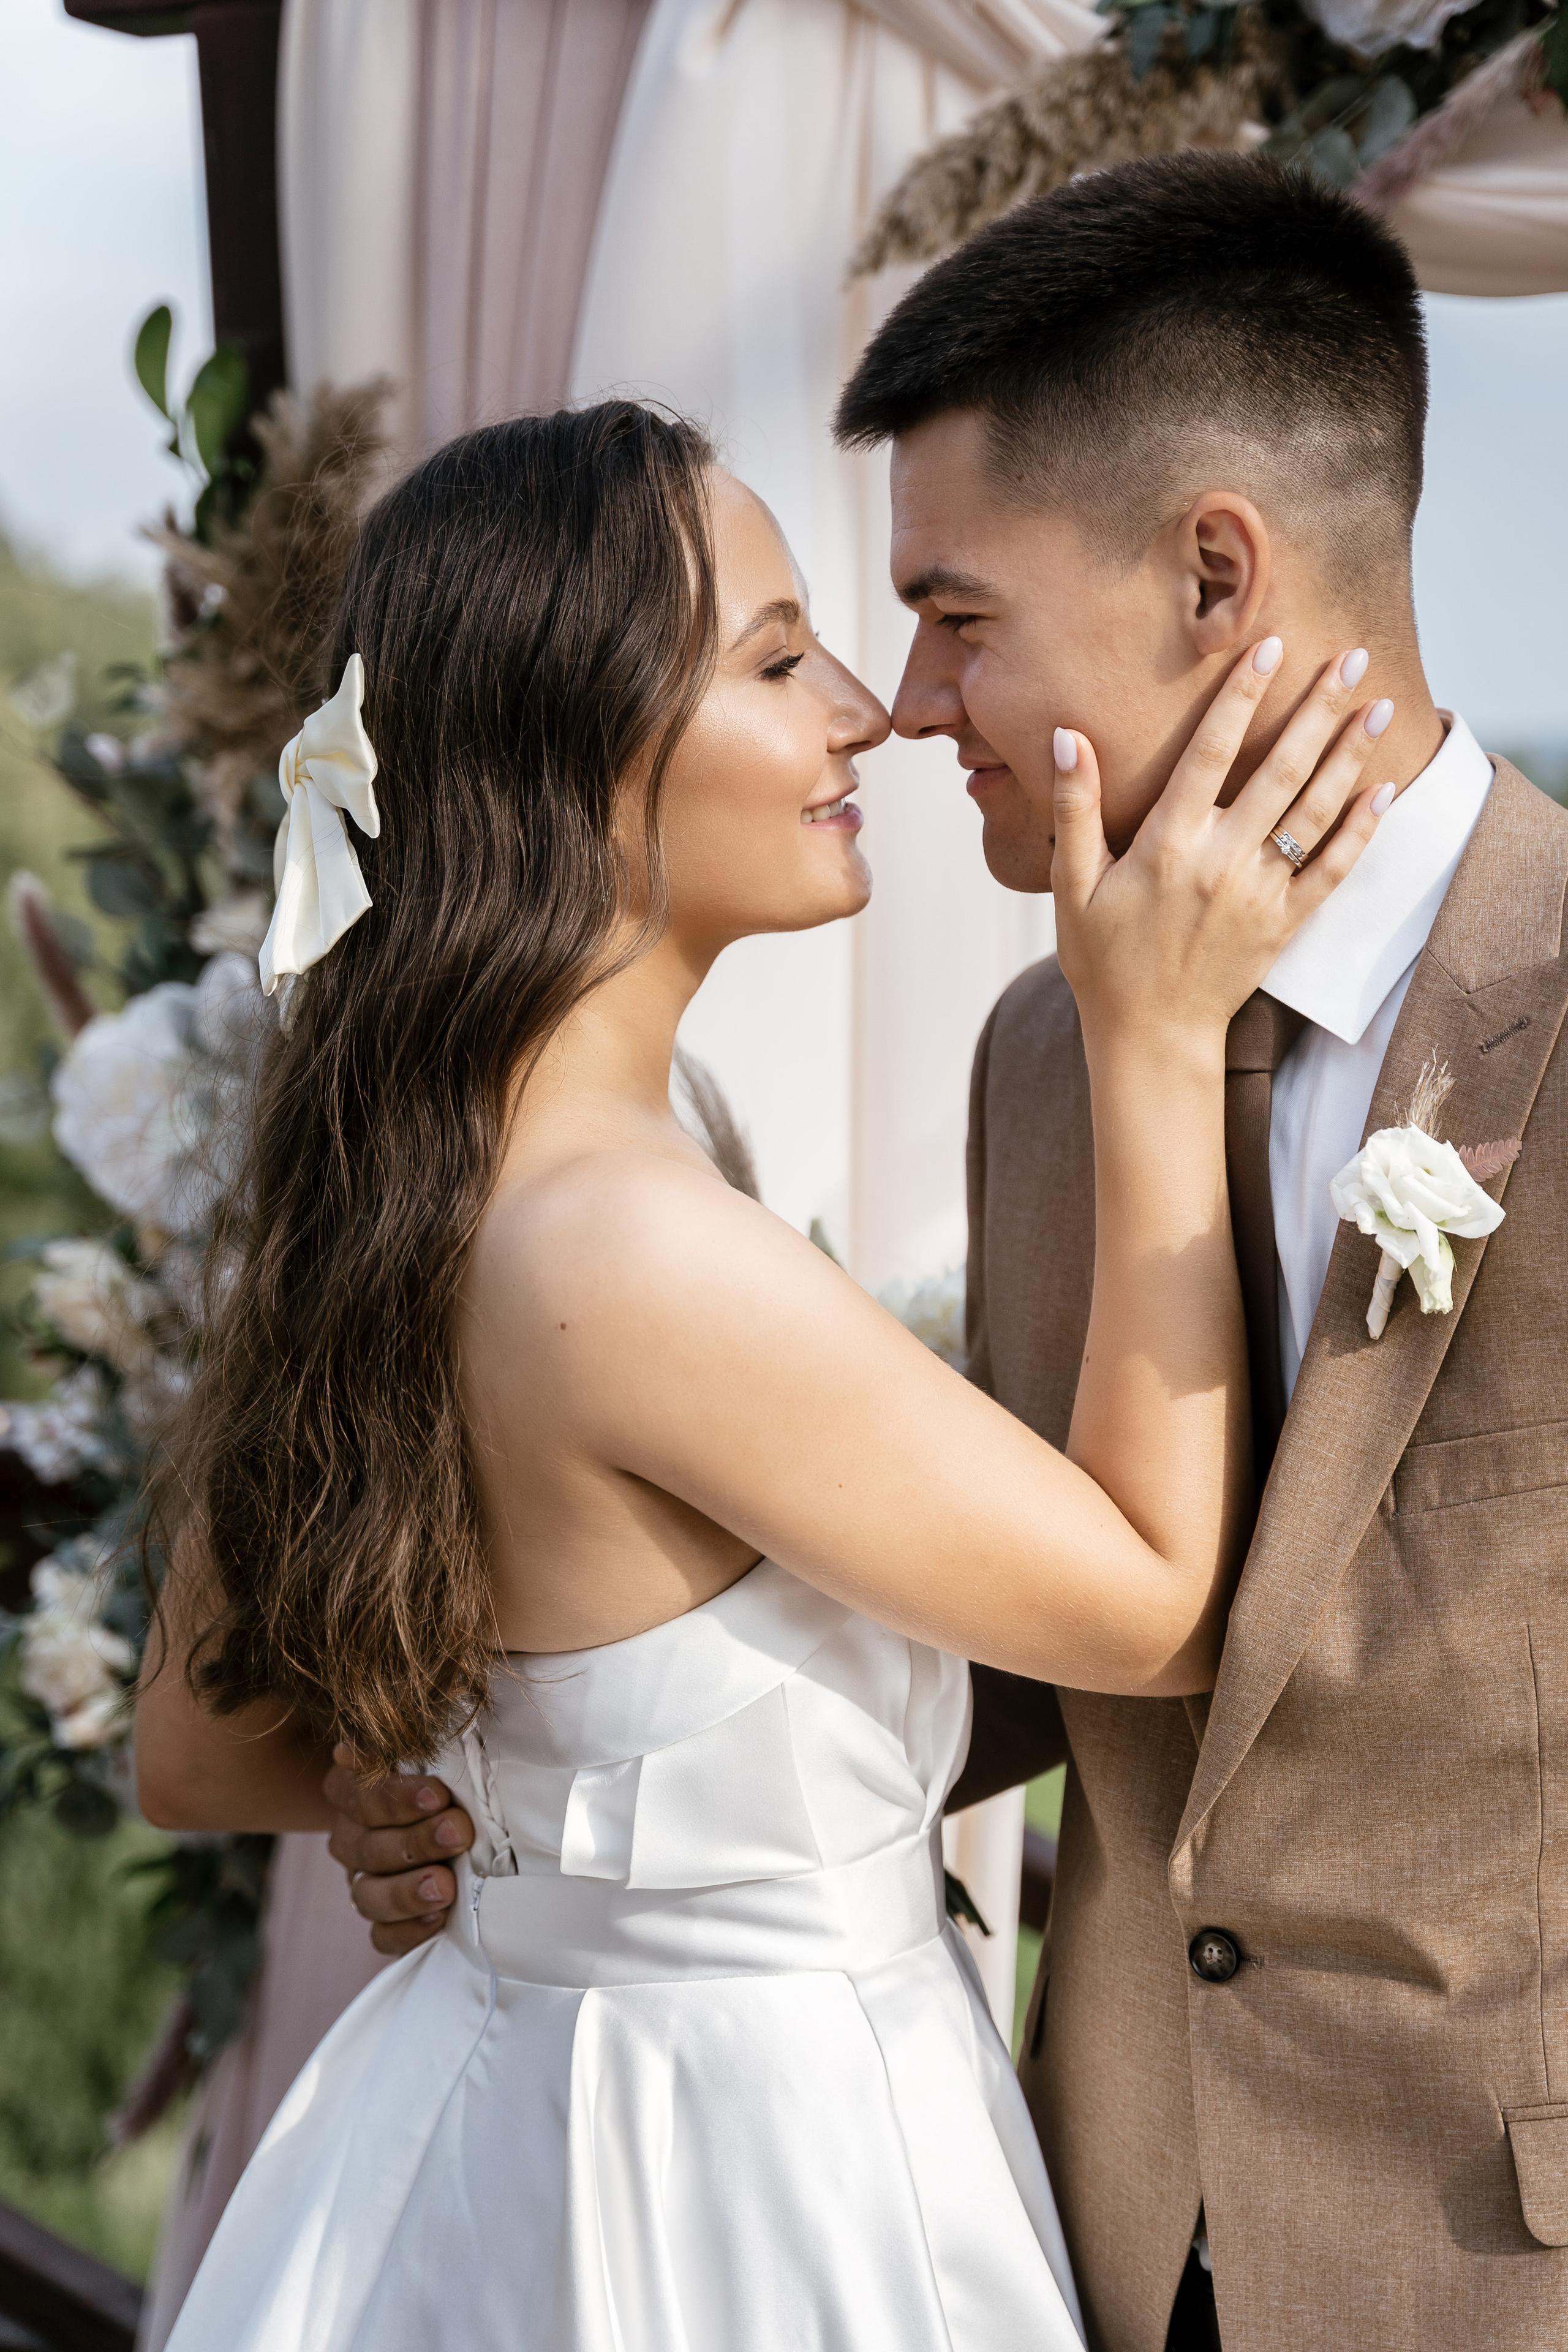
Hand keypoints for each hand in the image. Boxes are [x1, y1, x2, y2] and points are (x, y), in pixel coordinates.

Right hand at [323, 1744, 474, 1956]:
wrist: (453, 1810)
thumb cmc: (443, 1773)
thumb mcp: (429, 1752)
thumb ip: (410, 1747)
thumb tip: (361, 1744)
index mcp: (351, 1790)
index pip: (360, 1796)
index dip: (396, 1798)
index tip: (438, 1794)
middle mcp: (349, 1837)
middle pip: (368, 1848)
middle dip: (416, 1842)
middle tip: (457, 1833)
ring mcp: (362, 1882)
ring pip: (368, 1896)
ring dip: (407, 1891)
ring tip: (445, 1886)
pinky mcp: (383, 1920)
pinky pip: (382, 1935)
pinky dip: (407, 1931)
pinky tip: (436, 1919)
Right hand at [1052, 641, 1388, 1056]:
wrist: (1149, 1037)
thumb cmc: (1102, 960)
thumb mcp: (1072, 885)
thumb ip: (1076, 809)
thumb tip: (1068, 737)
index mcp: (1167, 845)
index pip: (1210, 753)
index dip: (1241, 696)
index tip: (1270, 646)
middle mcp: (1220, 863)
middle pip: (1279, 770)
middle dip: (1317, 708)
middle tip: (1352, 657)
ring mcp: (1259, 894)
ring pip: (1314, 812)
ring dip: (1350, 754)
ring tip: (1381, 704)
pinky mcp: (1285, 924)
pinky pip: (1332, 870)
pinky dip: (1361, 830)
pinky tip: (1383, 790)